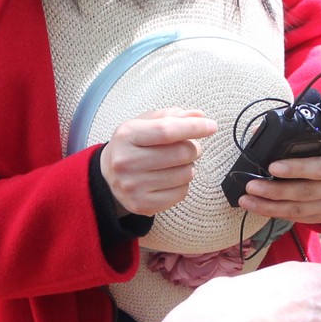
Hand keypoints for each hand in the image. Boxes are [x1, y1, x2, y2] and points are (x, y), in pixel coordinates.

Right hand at [101, 110, 216, 215]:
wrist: (108, 177)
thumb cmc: (133, 145)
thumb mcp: (144, 123)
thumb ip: (172, 116)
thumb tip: (199, 116)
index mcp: (127, 135)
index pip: (167, 130)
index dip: (194, 128)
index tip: (211, 126)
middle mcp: (127, 162)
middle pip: (181, 154)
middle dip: (194, 148)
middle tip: (190, 147)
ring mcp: (133, 186)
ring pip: (185, 174)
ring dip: (189, 166)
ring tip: (176, 164)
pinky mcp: (142, 205)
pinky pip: (181, 193)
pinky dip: (183, 184)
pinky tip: (170, 179)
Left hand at [232, 142, 320, 224]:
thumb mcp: (316, 140)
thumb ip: (292, 137)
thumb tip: (258, 131)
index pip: (320, 167)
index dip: (296, 168)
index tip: (271, 167)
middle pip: (306, 191)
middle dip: (275, 190)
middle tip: (251, 186)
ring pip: (298, 209)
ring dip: (269, 206)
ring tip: (247, 200)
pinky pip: (297, 217)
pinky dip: (275, 212)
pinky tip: (259, 207)